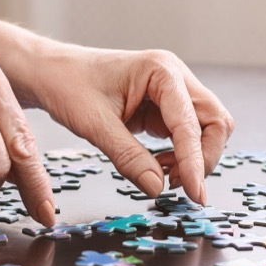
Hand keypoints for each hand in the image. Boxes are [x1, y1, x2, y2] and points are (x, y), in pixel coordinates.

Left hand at [25, 46, 234, 204]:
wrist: (50, 72)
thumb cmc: (67, 85)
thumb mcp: (94, 125)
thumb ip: (128, 157)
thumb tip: (157, 188)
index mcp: (161, 70)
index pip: (191, 123)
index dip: (195, 161)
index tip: (195, 195)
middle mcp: (174, 76)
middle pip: (215, 121)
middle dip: (203, 157)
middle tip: (179, 186)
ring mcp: (172, 91)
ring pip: (206, 129)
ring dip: (194, 157)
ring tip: (164, 176)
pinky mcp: (164, 106)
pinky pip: (187, 134)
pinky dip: (181, 155)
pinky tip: (158, 166)